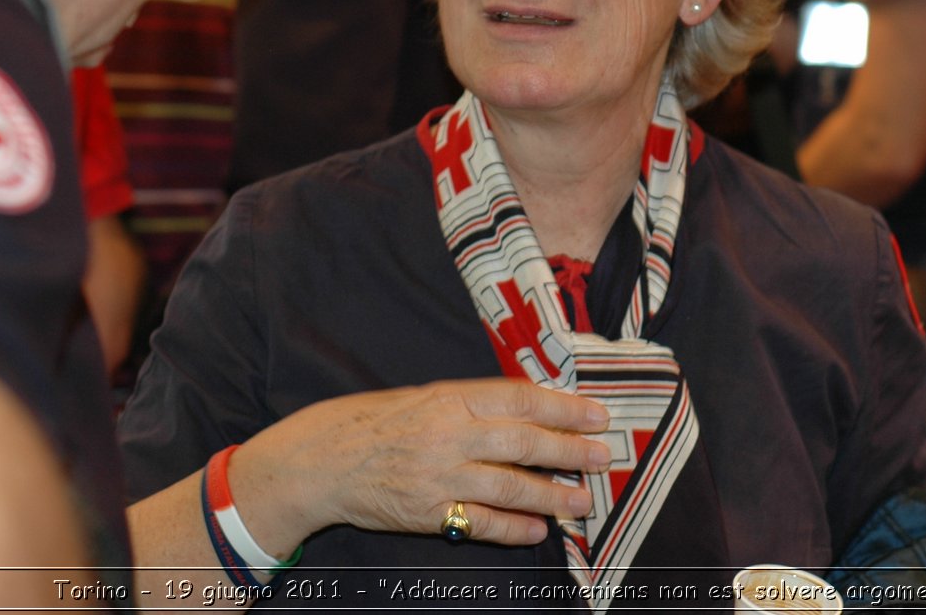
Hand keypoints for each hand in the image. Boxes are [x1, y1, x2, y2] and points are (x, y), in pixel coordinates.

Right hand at [236, 378, 610, 549]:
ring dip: (551, 495)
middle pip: (524, 442)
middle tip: (602, 458)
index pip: (521, 399)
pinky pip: (480, 522)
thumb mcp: (426, 395)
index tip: (597, 416)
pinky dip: (513, 527)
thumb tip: (530, 407)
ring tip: (582, 500)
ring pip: (509, 486)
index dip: (564, 408)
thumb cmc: (376, 422)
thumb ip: (473, 402)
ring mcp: (440, 475)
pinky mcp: (428, 512)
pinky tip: (538, 530)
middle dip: (569, 451)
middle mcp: (450, 433)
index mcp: (452, 397)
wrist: (323, 459)